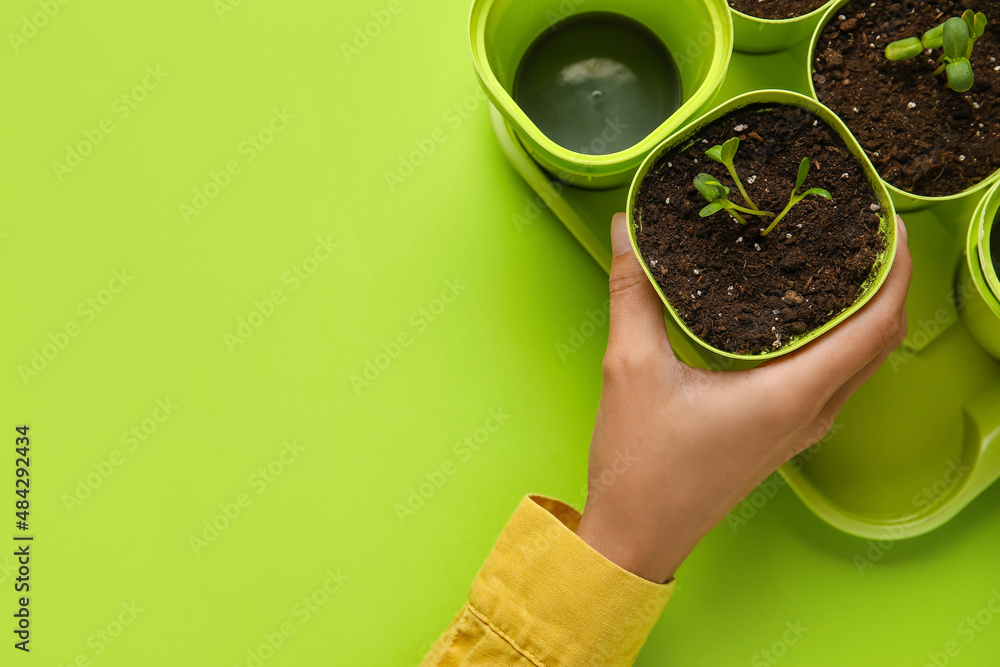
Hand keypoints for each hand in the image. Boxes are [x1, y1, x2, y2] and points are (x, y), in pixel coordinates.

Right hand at [576, 213, 912, 582]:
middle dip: (885, 279)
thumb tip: (630, 230)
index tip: (886, 221)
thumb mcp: (631, 368)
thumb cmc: (640, 465)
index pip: (877, 323)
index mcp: (792, 393)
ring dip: (866, 309)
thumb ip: (635, 293)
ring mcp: (802, 428)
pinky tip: (802, 311)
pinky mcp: (784, 433)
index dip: (894, 267)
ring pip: (861, 359)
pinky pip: (835, 376)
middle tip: (862, 228)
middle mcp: (812, 412)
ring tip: (841, 259)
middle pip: (880, 338)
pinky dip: (839, 337)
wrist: (636, 537)